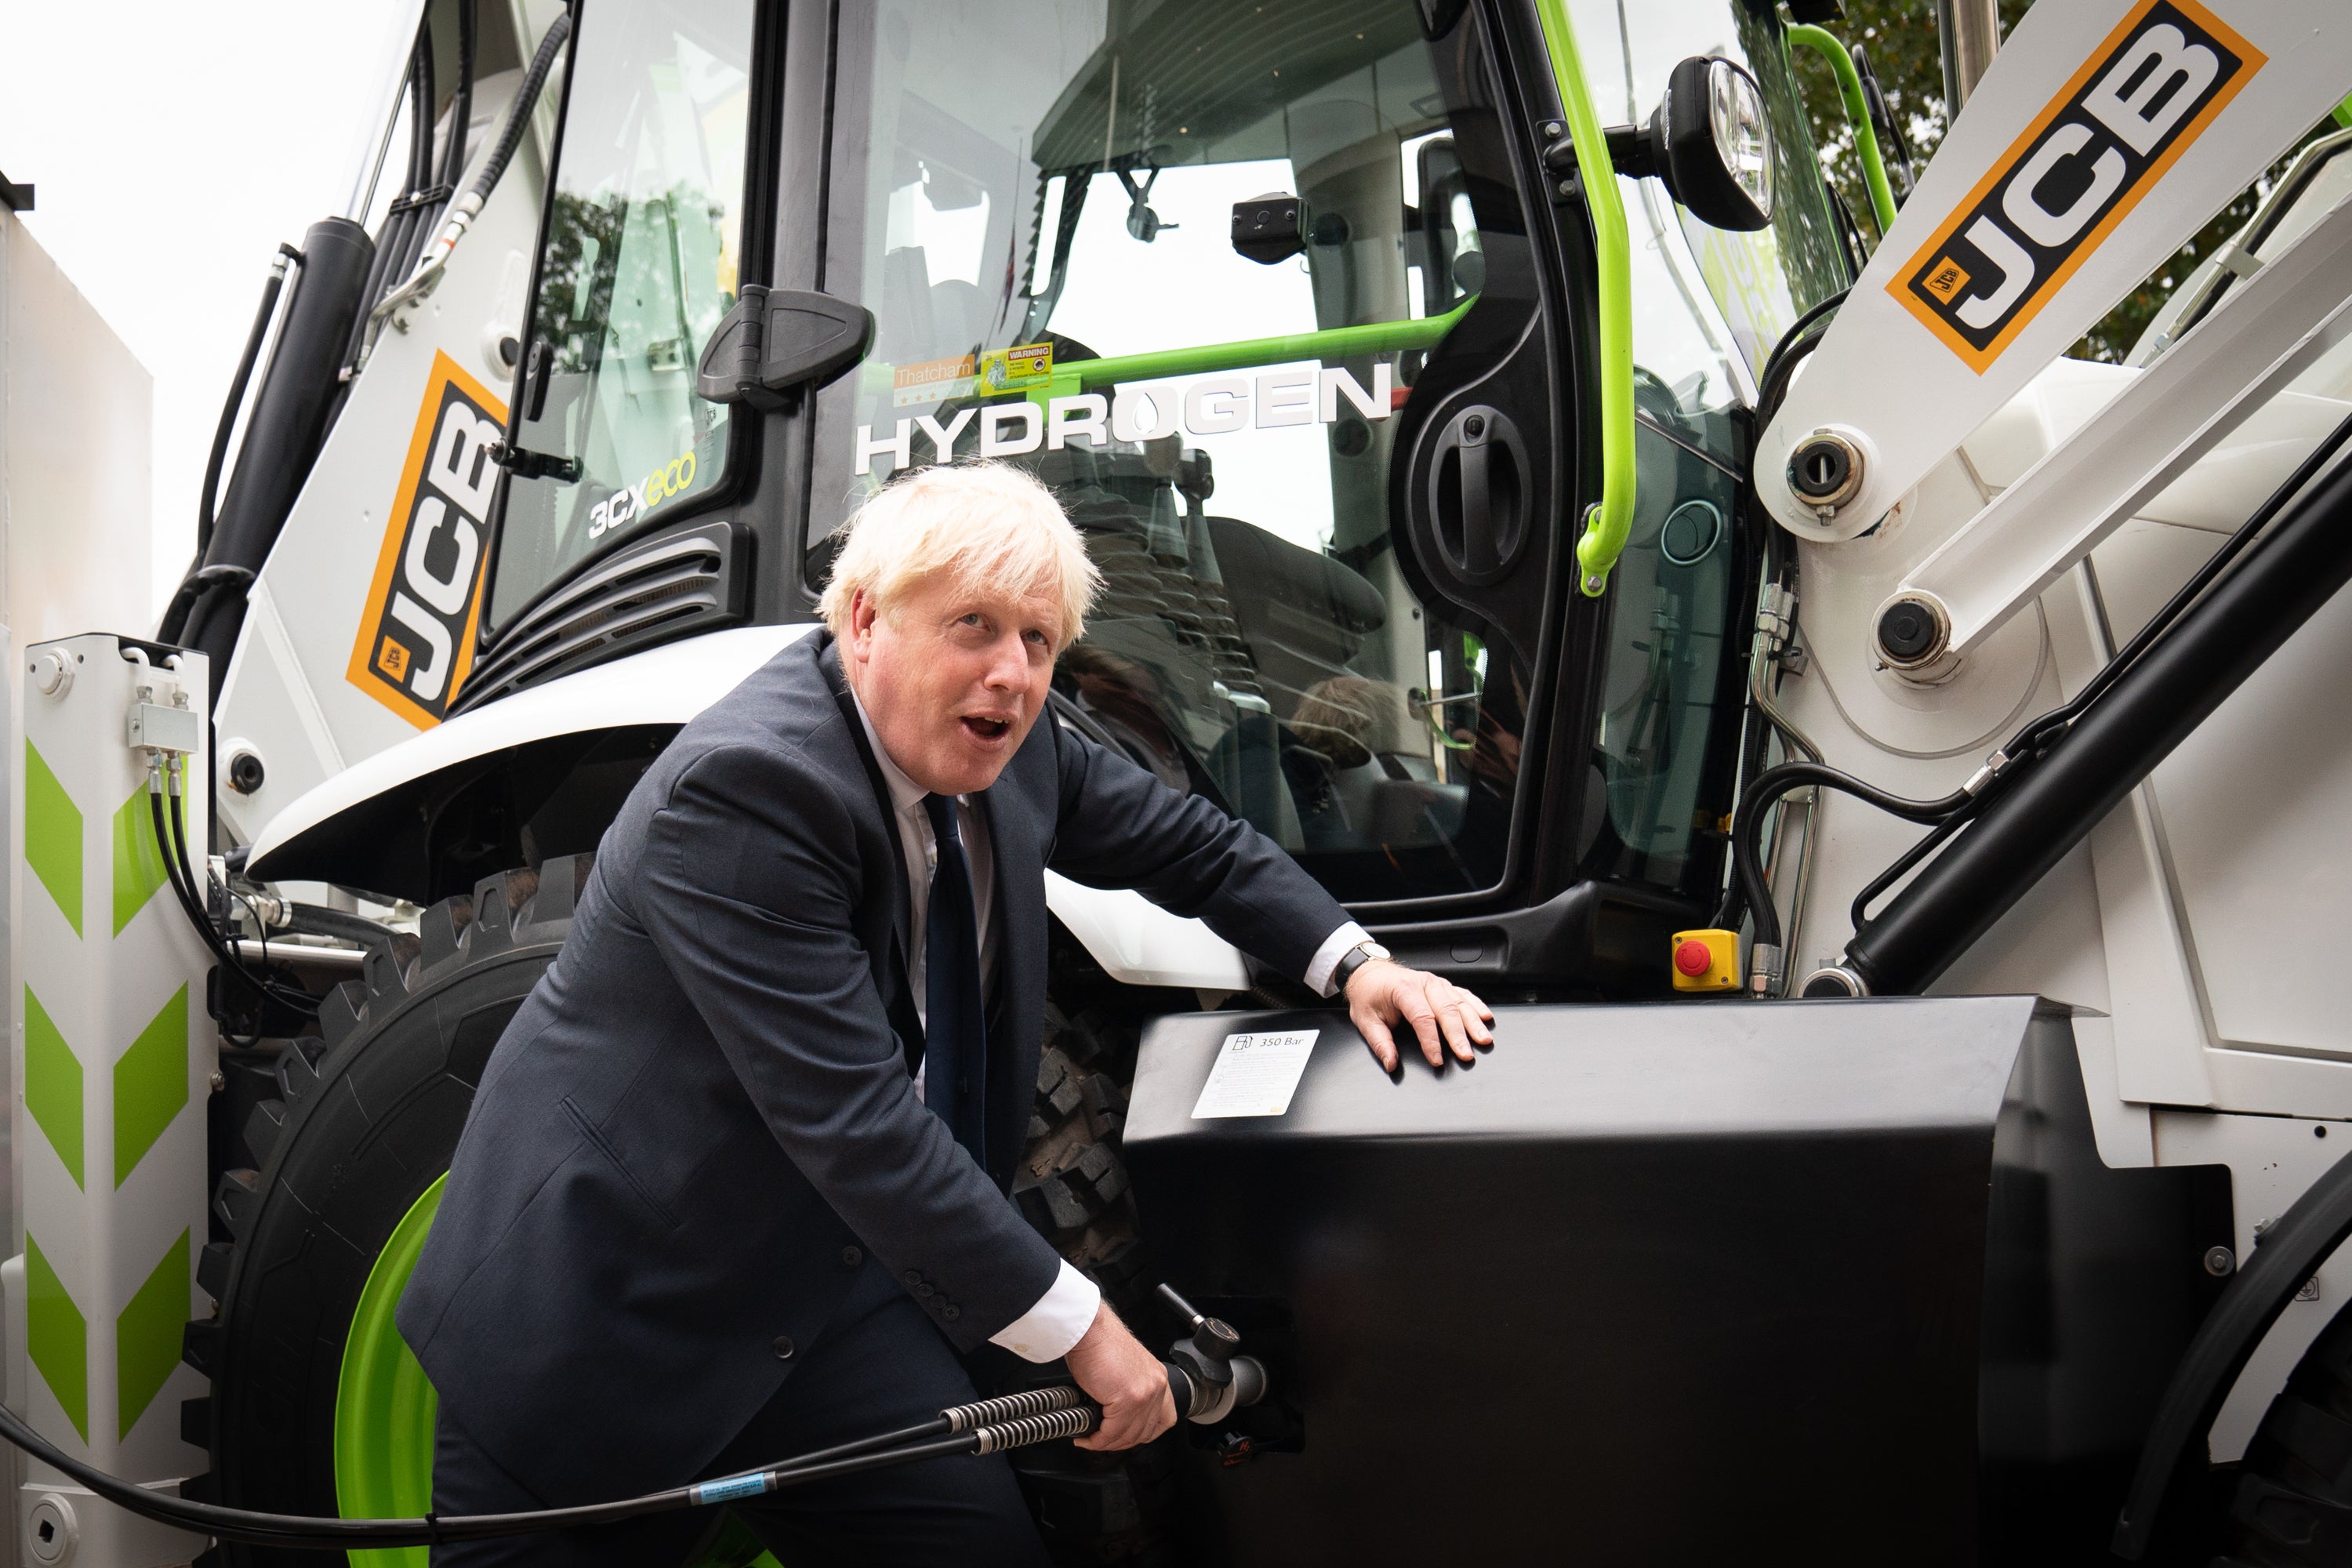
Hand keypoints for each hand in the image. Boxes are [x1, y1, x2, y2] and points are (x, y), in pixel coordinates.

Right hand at [1065, 1300, 1175, 1450]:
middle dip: (1120, 1442)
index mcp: (1157, 1378)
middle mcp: (1156, 1386)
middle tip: (1100, 1440)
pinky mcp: (1128, 1398)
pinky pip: (1111, 1432)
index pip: (1164, 1419)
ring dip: (1106, 1443)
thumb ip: (1127, 1391)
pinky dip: (1096, 1439)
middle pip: (1145, 1432)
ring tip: (1090, 1439)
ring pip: (1128, 1435)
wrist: (1089, 1329)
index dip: (1144, 1434)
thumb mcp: (1123, 1369)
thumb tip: (1113, 1417)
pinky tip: (1086, 1437)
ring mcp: (1145, 1393)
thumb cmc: (1098, 1342)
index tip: (1125, 1437)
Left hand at [1345, 960, 1493, 1070]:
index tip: (1436, 1060)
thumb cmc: (1369, 994)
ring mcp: (1435, 983)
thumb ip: (1380, 1043)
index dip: (1431, 1041)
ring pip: (1459, 1002)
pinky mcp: (1442, 985)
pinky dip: (1476, 1006)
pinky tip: (1486, 1017)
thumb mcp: (1365, 1020)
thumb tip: (1391, 1063)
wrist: (1370, 972)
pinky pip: (1463, 995)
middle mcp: (1423, 983)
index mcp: (1403, 989)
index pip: (1422, 1018)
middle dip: (1459, 1035)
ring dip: (1473, 1022)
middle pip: (1446, 1010)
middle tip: (1467, 1055)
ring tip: (1484, 1039)